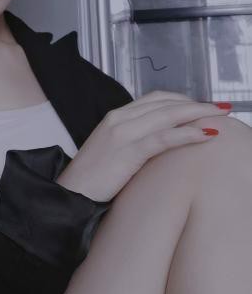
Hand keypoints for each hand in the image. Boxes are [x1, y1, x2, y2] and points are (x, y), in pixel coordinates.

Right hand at [56, 90, 230, 200]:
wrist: (71, 195)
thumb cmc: (93, 178)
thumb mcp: (115, 150)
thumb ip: (135, 139)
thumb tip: (164, 140)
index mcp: (116, 116)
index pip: (156, 98)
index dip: (183, 100)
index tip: (203, 106)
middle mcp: (119, 118)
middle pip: (166, 103)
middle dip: (197, 104)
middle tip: (222, 107)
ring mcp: (122, 133)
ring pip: (168, 116)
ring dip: (198, 114)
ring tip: (220, 117)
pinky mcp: (127, 151)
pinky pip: (163, 138)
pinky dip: (187, 134)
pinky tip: (204, 135)